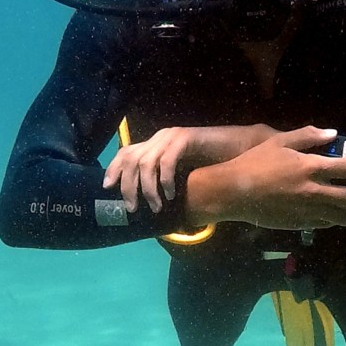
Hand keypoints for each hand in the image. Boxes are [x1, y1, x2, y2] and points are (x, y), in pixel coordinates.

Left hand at [104, 123, 271, 214]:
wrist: (238, 149)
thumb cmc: (210, 165)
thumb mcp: (180, 175)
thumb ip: (162, 182)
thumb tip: (145, 204)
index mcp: (155, 145)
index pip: (125, 153)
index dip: (113, 169)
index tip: (107, 188)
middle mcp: (160, 138)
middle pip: (131, 160)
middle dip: (128, 187)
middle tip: (133, 208)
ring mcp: (173, 136)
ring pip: (146, 162)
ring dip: (148, 189)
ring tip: (156, 207)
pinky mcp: (187, 138)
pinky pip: (167, 160)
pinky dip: (166, 180)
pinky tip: (171, 194)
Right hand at [184, 126, 345, 230]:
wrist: (233, 193)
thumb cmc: (255, 163)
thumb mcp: (280, 141)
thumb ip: (308, 136)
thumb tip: (333, 134)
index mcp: (312, 167)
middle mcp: (314, 190)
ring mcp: (307, 210)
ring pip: (342, 216)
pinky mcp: (298, 223)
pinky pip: (324, 224)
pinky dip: (337, 222)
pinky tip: (345, 222)